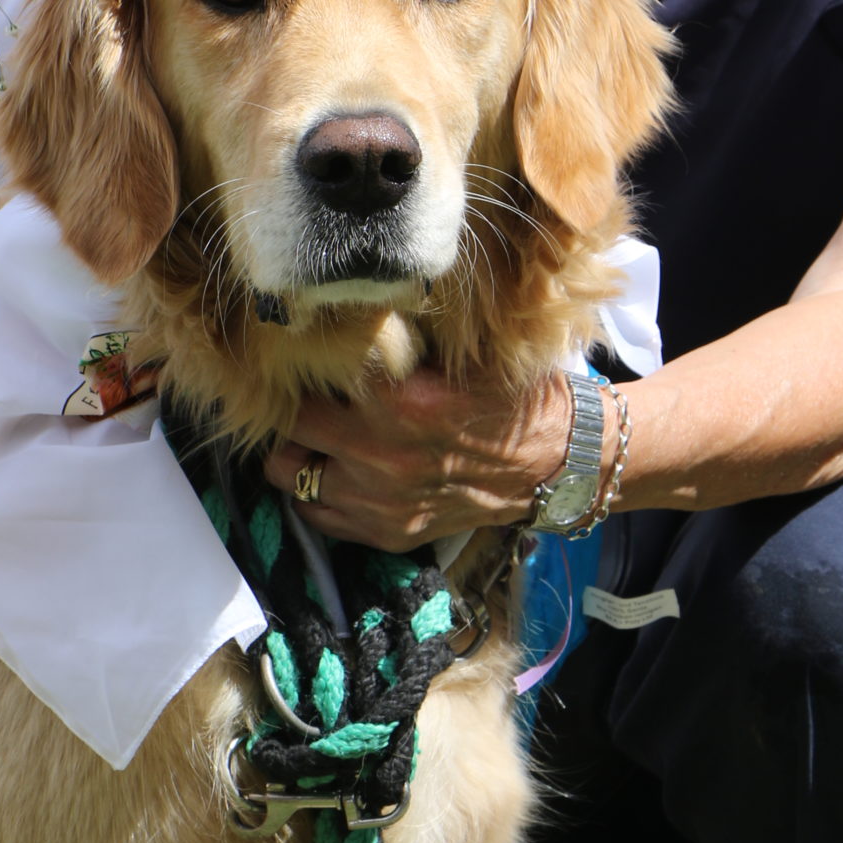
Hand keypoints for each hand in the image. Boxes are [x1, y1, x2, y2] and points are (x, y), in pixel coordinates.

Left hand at [264, 367, 574, 550]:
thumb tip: (340, 310)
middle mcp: (382, 456)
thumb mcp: (462, 353)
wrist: (554, 464)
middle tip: (307, 393)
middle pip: (290, 427)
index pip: (311, 376)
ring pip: (288, 475)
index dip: (303, 362)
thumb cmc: (509, 397)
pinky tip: (338, 469)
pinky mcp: (387, 532)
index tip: (306, 354)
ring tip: (316, 434)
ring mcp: (381, 501)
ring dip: (297, 452)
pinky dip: (317, 491)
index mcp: (400, 402)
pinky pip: (315, 513)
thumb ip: (399, 341)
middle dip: (294, 406)